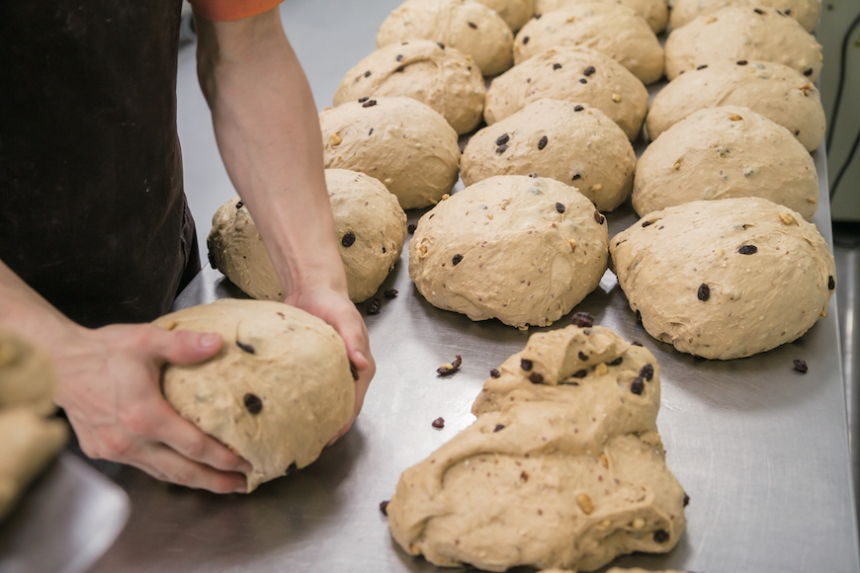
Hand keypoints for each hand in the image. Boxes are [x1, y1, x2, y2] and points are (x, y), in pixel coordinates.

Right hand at [52, 323, 250, 493]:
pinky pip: (143, 466)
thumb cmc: (103, 351)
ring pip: (162, 473)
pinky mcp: (102, 450)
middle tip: (243, 485)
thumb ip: (184, 345)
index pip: (194, 446)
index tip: (246, 464)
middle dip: (215, 481)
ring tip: (220, 483)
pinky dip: (167, 471)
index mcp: (145, 416)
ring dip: (193, 480)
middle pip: (182, 471)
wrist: (56, 363)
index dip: (223, 458)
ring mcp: (114, 449)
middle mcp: (130, 440)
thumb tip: (219, 343)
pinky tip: (183, 468)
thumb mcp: (147, 340)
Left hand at [286, 285, 375, 437]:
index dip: (343, 422)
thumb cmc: (333, 303)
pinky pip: (308, 389)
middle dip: (328, 426)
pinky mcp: (312, 367)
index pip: (355, 402)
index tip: (328, 438)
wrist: (313, 288)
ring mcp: (330, 371)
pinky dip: (302, 401)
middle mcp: (348, 373)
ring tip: (297, 434)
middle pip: (341, 406)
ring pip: (325, 400)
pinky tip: (286, 410)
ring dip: (315, 416)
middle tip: (308, 443)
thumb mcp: (346, 318)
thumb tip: (362, 364)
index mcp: (362, 367)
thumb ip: (354, 340)